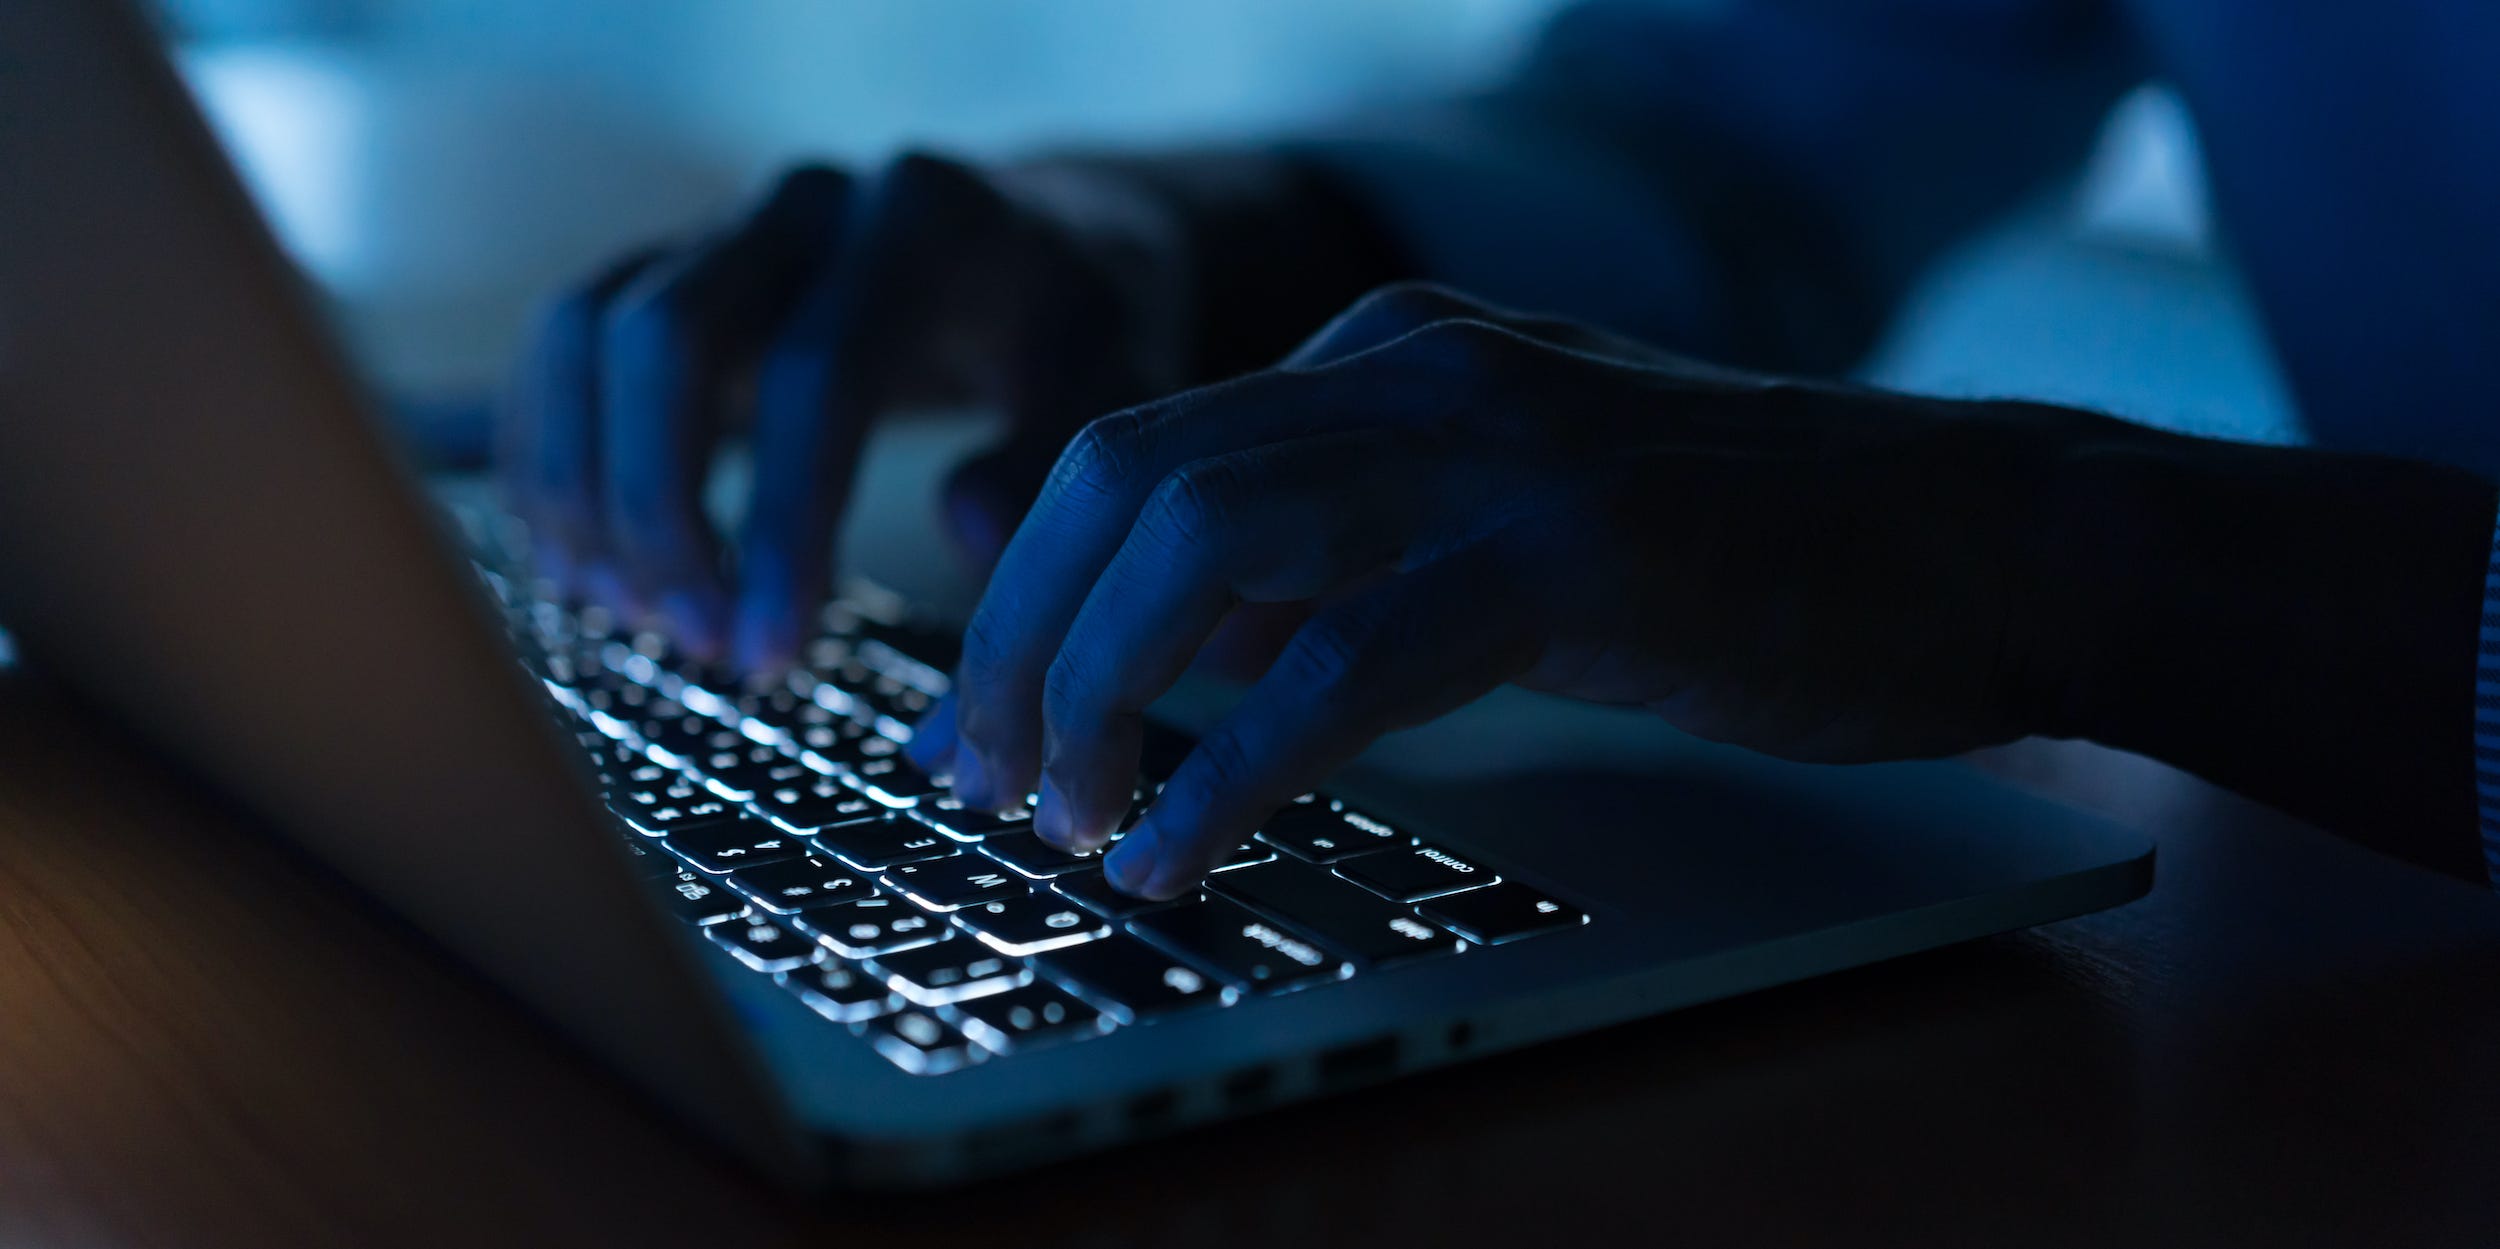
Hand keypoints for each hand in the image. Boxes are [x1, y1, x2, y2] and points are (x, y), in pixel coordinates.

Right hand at [498, 153, 1188, 667]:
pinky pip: (564, 342)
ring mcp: (724, 226)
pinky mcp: (665, 266)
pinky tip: (584, 562)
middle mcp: (806, 207)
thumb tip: (967, 530)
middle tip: (696, 645)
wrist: (1039, 249)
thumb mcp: (1113, 393)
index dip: (781, 522)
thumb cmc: (1075, 339)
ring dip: (585, 485)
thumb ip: (1052, 462)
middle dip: (662, 509)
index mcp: (925, 224)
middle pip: (666, 337)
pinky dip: (552, 453)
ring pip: (588, 333)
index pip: (819, 372)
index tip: (771, 651)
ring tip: (630, 614)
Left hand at [911, 282, 2126, 896]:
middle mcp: (1412, 368)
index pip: (1130, 452)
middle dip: (1018, 645)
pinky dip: (1232, 770)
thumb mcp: (1492, 529)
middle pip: (1121, 481)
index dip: (1016, 594)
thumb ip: (1328, 558)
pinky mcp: (1572, 551)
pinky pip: (1342, 658)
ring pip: (1198, 543)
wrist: (1984, 537)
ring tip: (1068, 824)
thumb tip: (1164, 647)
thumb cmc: (1747, 557)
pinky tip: (1180, 851)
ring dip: (1096, 698)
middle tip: (987, 781)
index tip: (973, 721)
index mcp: (1382, 352)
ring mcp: (1493, 447)